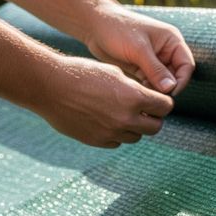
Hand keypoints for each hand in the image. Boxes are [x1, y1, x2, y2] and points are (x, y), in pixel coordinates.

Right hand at [36, 56, 173, 147]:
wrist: (49, 86)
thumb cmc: (82, 73)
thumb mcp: (115, 73)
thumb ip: (136, 89)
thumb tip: (152, 100)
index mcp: (134, 98)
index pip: (165, 107)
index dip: (163, 103)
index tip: (157, 100)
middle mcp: (126, 118)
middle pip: (156, 127)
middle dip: (153, 118)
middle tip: (145, 111)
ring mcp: (112, 132)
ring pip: (136, 137)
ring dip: (135, 128)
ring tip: (123, 114)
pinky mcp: (98, 141)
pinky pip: (117, 142)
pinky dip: (117, 134)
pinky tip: (107, 121)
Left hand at [84, 3, 194, 94]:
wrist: (93, 25)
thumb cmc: (117, 29)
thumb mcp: (138, 49)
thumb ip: (156, 70)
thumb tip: (171, 89)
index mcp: (172, 41)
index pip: (186, 66)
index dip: (181, 81)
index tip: (169, 93)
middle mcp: (166, 51)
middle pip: (176, 76)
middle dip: (168, 87)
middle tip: (154, 96)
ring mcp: (155, 60)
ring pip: (164, 82)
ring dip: (157, 90)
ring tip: (143, 92)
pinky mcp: (142, 67)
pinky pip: (151, 83)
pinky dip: (147, 89)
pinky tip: (137, 90)